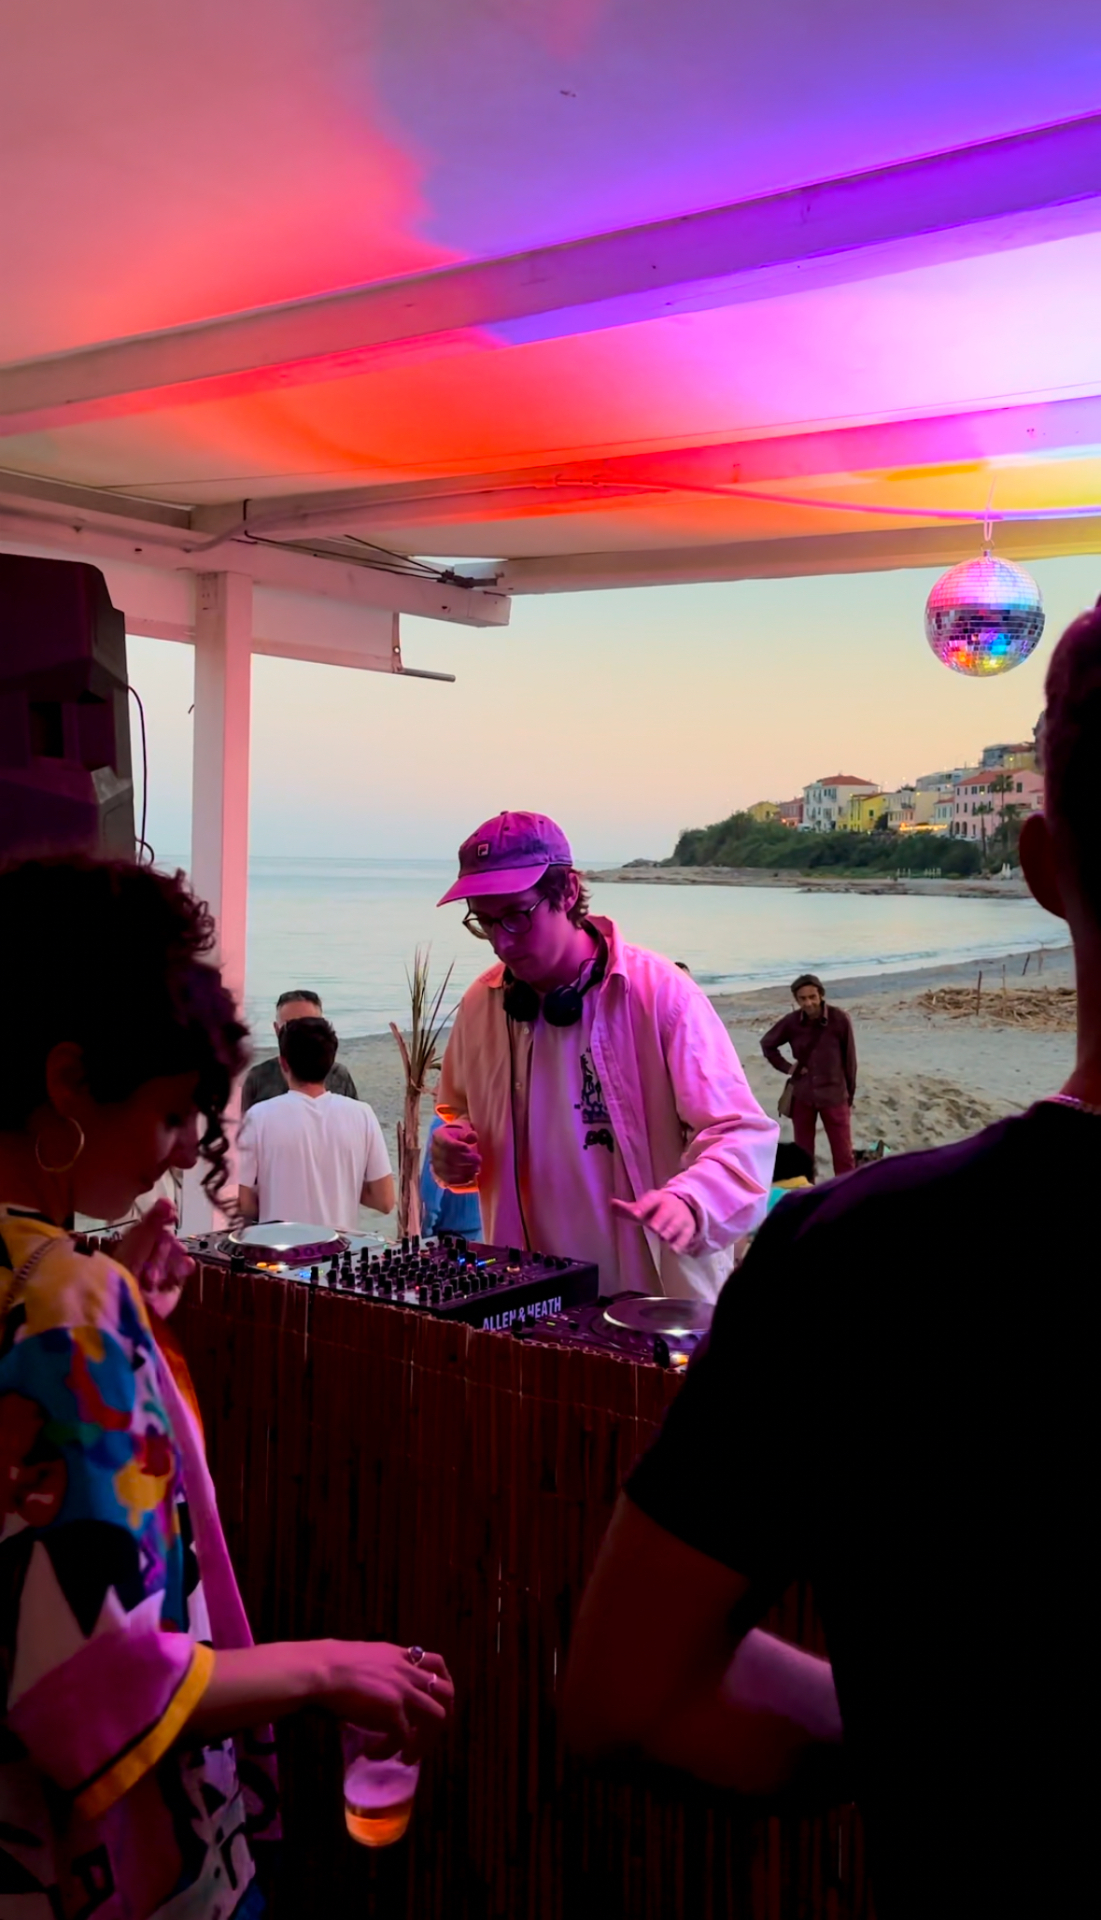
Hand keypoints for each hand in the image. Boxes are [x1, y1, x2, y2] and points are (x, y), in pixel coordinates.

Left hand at [115, 1198, 194, 1320]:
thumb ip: (154, 1220)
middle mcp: (142, 1262)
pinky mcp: (168, 1292)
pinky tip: (187, 1265)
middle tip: (169, 1241)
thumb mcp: (139, 1239)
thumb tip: (167, 1200)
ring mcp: (155, 1278)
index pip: (147, 1230)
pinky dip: (184, 1269)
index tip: (172, 1214)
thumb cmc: (128, 1267)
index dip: (160, 1221)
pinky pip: (179, 1276)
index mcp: (129, 1248)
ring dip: (177, 1254)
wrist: (130, 1304)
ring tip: (178, 1255)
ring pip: (173, 1259)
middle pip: (163, 1244)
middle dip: (168, 1241)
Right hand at [319, 1642, 454, 1760]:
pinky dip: (390, 1751)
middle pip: (446, 1692)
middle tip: (426, 1736)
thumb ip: (375, 1668)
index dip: (442, 1684)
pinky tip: (373, 1755)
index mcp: (399, 1656)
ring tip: (407, 1756)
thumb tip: (368, 1685)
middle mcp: (407, 1670)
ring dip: (424, 1741)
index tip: (435, 1702)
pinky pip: (404, 1738)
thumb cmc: (327, 1663)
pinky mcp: (393, 1710)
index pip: (435, 1662)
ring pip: (435, 1717)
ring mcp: (403, 1689)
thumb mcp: (361, 1658)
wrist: (319, 1670)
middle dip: (442, 1717)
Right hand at [431, 1121, 481, 1190]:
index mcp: (438, 1137)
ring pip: (448, 1170)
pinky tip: (471, 1177)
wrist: (448, 1146)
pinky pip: (448, 1181)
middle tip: (478, 1159)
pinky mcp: (439, 1176)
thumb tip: (473, 1137)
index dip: (457, 1147)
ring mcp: (434, 1164)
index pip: (445, 1143)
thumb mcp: (463, 1131)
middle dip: (466, 1160)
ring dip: (465, 1171)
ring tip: (477, 1168)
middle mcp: (433, 1151)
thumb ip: (469, 1135)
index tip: (469, 1148)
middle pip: (448, 1158)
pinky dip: (461, 1180)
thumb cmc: (458, 1137)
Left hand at [609, 1189, 697, 1252]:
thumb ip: (626, 1209)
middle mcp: (670, 1207)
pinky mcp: (688, 1230)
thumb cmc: (657, 1210)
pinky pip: (683, 1240)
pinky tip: (673, 1249)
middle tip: (654, 1227)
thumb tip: (610, 1204)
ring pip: (673, 1227)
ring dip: (667, 1233)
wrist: (684, 1208)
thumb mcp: (643, 1207)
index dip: (643, 1206)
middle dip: (658, 1222)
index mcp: (657, 1199)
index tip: (635, 1214)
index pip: (651, 1199)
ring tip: (663, 1235)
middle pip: (664, 1214)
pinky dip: (677, 1245)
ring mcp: (680, 1219)